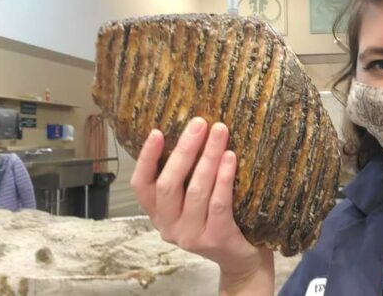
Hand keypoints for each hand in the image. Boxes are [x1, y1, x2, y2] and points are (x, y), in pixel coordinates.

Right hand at [130, 117, 273, 292]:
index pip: (141, 185)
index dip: (146, 158)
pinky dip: (224, 178)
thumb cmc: (219, 221)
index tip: (157, 132)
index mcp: (159, 214)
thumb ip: (187, 178)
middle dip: (185, 150)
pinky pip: (218, 203)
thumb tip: (194, 133)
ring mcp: (190, 235)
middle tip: (200, 123)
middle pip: (168, 183)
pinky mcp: (215, 239)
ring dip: (208, 157)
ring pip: (195, 190)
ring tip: (220, 133)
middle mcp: (168, 226)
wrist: (242, 258)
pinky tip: (230, 158)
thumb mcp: (194, 201)